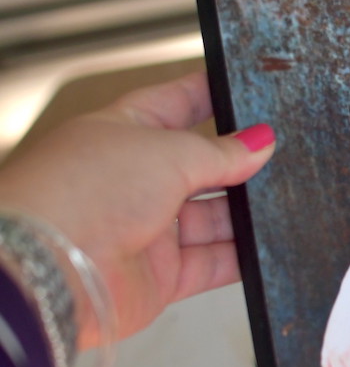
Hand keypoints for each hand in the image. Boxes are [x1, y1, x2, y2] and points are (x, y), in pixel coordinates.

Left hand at [0, 72, 274, 346]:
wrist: (49, 270)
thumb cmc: (83, 192)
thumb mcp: (169, 152)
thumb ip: (222, 152)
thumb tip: (261, 143)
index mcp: (123, 132)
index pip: (175, 104)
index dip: (209, 95)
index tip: (246, 90)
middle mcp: (134, 180)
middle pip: (201, 166)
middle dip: (238, 162)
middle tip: (281, 154)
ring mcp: (147, 229)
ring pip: (212, 217)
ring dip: (244, 212)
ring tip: (283, 200)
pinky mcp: (161, 276)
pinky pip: (212, 263)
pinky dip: (240, 257)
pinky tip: (267, 246)